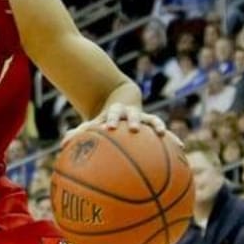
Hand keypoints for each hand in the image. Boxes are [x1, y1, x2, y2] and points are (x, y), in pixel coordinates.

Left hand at [64, 102, 178, 147]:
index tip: (108, 128)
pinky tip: (181, 147)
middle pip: (128, 114)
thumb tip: (61, 145)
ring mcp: (140, 116)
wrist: (119, 96)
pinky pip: (162, 129)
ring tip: (162, 133)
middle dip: (131, 120)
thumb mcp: (91, 124)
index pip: (108, 116)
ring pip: (149, 118)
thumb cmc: (102, 118)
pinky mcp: (150, 121)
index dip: (108, 120)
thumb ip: (78, 134)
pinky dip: (171, 137)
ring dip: (155, 125)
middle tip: (133, 128)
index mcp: (110, 114)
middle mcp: (125, 113)